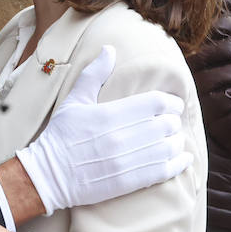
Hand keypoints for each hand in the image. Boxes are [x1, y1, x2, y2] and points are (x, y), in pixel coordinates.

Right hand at [15, 46, 190, 213]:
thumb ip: (94, 74)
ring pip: (168, 147)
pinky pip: (164, 171)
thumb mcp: (74, 101)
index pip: (156, 103)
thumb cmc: (60, 136)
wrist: (48, 176)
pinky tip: (183, 159)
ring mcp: (126, 161)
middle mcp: (121, 137)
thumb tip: (110, 49)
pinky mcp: (129, 182)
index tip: (172, 104)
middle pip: (166, 124)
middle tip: (170, 122)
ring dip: (177, 141)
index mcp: (110, 114)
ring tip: (174, 139)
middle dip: (173, 121)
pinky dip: (179, 163)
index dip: (171, 102)